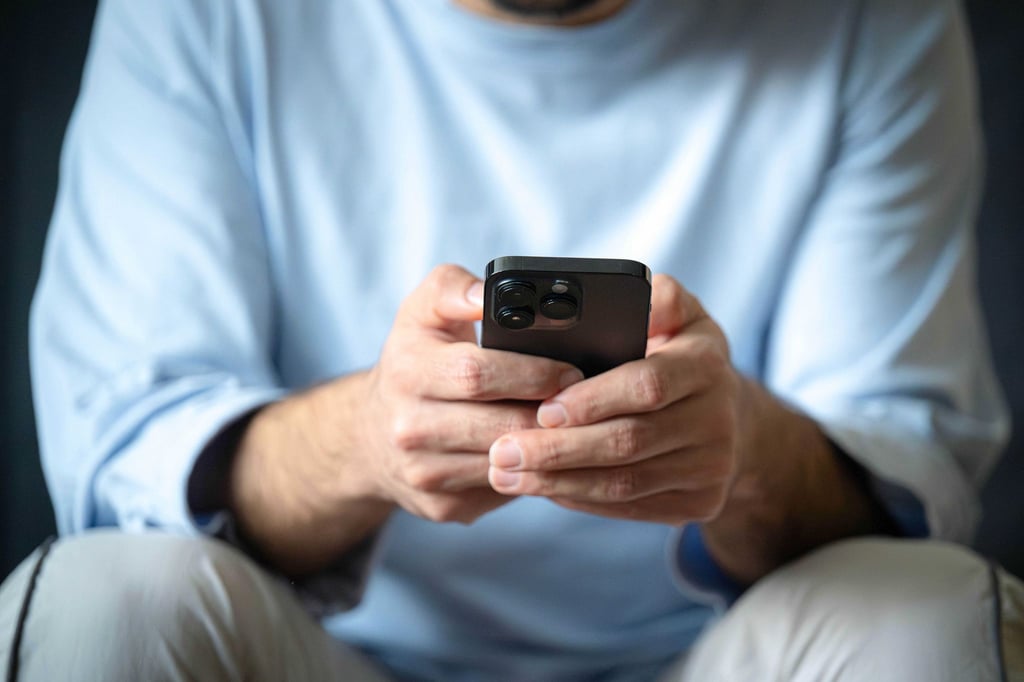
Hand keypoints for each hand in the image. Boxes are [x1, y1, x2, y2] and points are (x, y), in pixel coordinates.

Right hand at [353, 264, 584, 523]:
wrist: (371, 435)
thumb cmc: (414, 360)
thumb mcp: (422, 312)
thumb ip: (454, 288)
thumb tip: (486, 294)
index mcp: (407, 371)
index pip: (477, 374)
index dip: (532, 373)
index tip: (571, 371)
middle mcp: (408, 428)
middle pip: (501, 425)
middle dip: (552, 413)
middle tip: (589, 401)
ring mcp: (424, 473)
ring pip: (508, 464)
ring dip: (550, 448)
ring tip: (577, 426)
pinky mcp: (443, 506)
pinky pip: (505, 491)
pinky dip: (535, 473)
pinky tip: (553, 455)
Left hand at [486, 274, 742, 524]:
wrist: (727, 417)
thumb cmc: (680, 355)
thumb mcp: (680, 314)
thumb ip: (659, 298)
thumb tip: (640, 299)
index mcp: (706, 365)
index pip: (646, 385)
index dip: (593, 399)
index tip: (544, 408)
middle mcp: (716, 420)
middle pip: (628, 442)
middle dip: (559, 449)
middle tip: (503, 450)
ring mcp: (711, 468)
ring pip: (624, 482)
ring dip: (558, 480)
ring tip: (506, 473)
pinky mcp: (699, 504)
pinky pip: (629, 506)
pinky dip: (580, 498)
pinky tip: (542, 488)